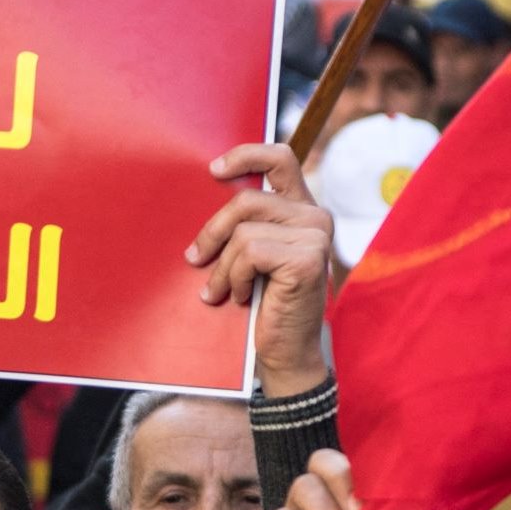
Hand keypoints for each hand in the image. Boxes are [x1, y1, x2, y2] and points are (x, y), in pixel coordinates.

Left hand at [187, 142, 331, 396]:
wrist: (284, 353)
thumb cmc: (263, 305)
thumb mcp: (251, 257)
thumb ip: (244, 226)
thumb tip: (205, 195)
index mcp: (301, 210)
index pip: (279, 158)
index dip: (245, 155)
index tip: (212, 171)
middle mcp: (315, 217)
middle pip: (246, 200)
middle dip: (212, 232)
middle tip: (195, 258)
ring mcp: (315, 236)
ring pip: (243, 231)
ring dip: (222, 266)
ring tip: (220, 290)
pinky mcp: (307, 259)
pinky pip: (250, 252)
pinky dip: (235, 277)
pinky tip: (241, 296)